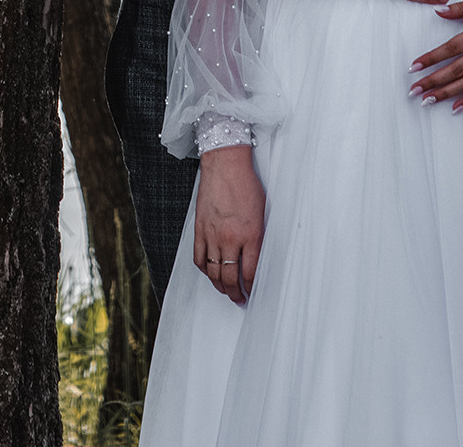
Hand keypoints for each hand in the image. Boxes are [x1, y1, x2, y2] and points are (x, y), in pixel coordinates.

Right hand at [192, 145, 265, 304]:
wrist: (225, 164)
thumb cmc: (247, 184)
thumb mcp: (263, 212)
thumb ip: (260, 237)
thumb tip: (258, 258)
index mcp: (250, 235)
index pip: (250, 273)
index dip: (251, 287)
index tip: (252, 293)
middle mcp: (230, 238)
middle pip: (229, 277)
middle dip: (235, 292)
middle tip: (239, 298)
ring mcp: (212, 234)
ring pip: (213, 271)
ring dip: (219, 285)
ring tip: (225, 290)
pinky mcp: (199, 228)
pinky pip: (199, 257)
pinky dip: (204, 269)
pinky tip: (210, 272)